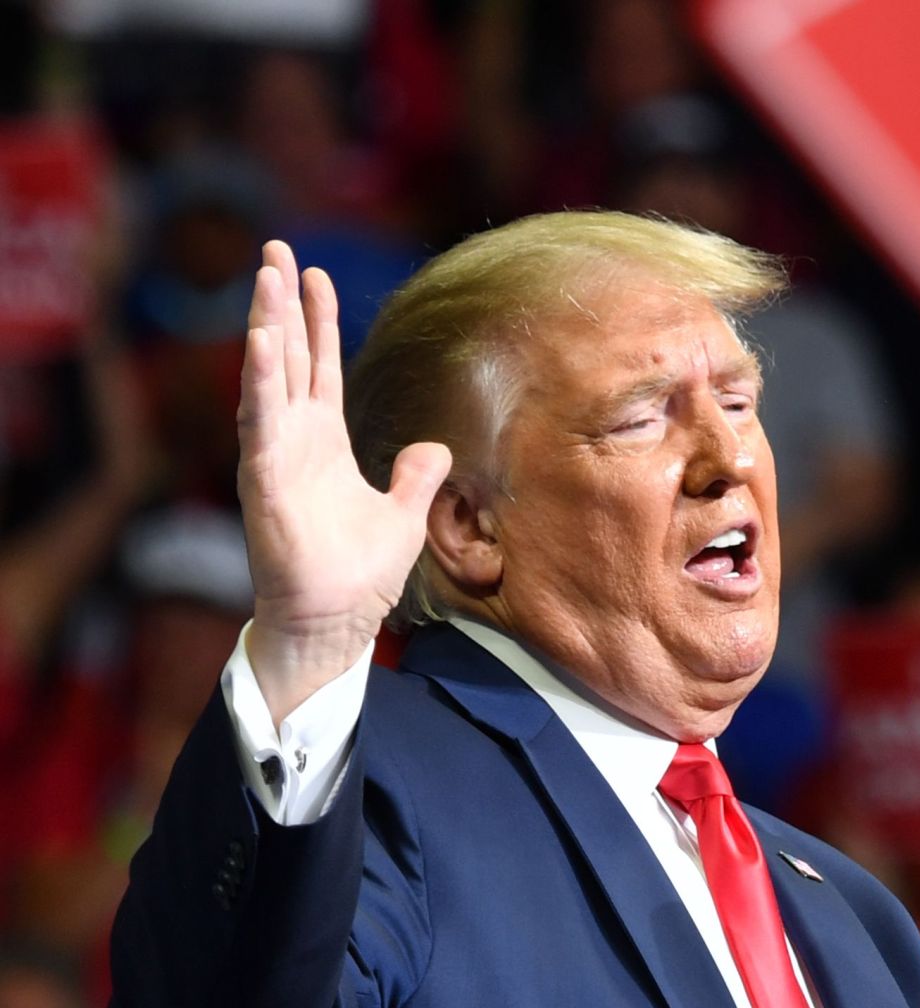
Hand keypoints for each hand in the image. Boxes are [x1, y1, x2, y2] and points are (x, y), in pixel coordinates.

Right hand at [236, 239, 450, 718]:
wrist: (335, 621)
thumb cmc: (359, 575)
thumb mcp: (405, 515)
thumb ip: (416, 477)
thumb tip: (434, 446)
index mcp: (322, 441)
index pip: (318, 366)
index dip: (315, 320)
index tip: (310, 274)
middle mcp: (293, 440)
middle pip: (286, 356)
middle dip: (279, 303)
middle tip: (272, 250)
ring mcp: (275, 456)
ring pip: (268, 378)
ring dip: (265, 327)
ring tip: (264, 278)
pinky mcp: (265, 481)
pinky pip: (261, 423)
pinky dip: (260, 382)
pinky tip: (260, 343)